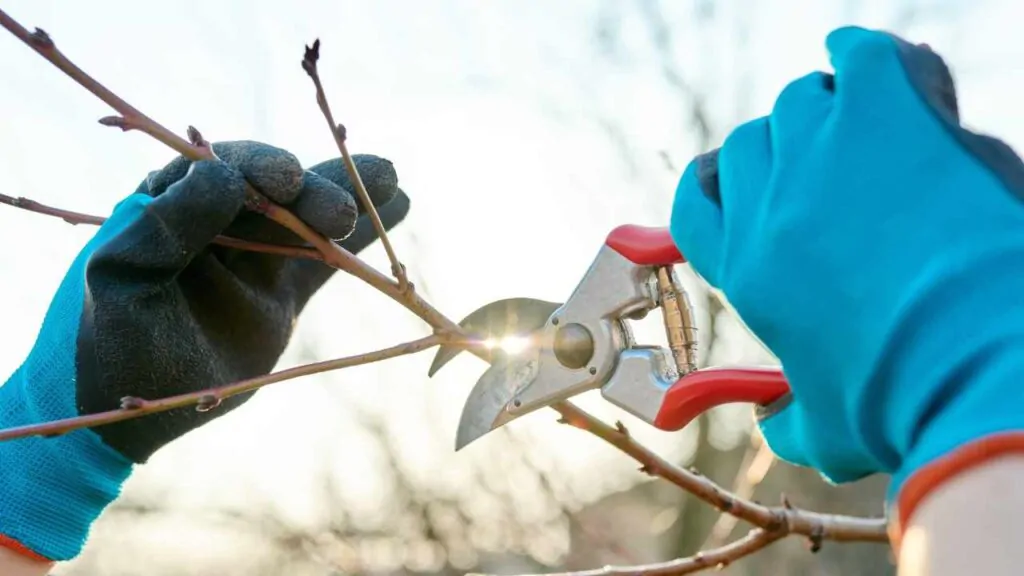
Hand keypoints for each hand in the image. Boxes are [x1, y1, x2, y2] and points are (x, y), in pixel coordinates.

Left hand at [0, 141, 409, 560]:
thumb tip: (225, 175)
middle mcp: (217, 221)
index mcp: (170, 204)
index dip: (259, 168)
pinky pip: (325, 256)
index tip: (288, 182)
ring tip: (392, 182)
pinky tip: (396, 206)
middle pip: (275, 190)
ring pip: (307, 217)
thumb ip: (167, 226)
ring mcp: (253, 256)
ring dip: (346, 197)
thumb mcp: (124, 280)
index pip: (222, 168)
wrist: (127, 408)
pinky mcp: (281, 291)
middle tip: (339, 215)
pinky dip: (359, 238)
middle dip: (312, 192)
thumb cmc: (112, 341)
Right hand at [670, 27, 1023, 525]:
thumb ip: (791, 424)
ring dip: (827, 114)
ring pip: (800, 101)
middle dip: (780, 155)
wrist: (975, 366)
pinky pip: (858, 55)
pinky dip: (861, 53)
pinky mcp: (885, 114)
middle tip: (825, 171)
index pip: (695, 204)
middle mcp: (770, 206)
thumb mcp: (831, 431)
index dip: (714, 188)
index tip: (737, 185)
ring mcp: (822, 154)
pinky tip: (872, 62)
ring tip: (867, 135)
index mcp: (747, 273)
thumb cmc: (902, 404)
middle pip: (748, 146)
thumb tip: (774, 428)